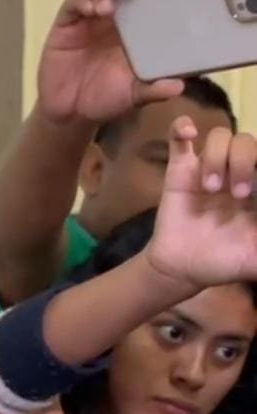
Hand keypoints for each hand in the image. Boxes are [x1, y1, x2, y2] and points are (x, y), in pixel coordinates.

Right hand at [37, 0, 182, 123]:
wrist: (70, 114)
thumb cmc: (105, 101)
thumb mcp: (134, 97)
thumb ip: (153, 90)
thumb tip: (177, 86)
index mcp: (136, 31)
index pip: (147, 5)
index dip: (155, 0)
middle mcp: (114, 21)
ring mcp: (90, 20)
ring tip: (115, 3)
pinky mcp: (66, 24)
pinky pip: (74, 5)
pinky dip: (84, 2)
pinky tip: (96, 9)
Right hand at [146, 118, 256, 290]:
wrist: (184, 270)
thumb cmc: (226, 262)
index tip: (254, 189)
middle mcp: (238, 172)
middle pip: (250, 144)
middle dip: (246, 163)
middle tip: (237, 195)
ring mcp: (209, 169)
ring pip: (220, 137)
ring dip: (217, 157)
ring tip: (210, 187)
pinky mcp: (180, 171)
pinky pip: (179, 140)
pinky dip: (181, 128)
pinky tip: (188, 133)